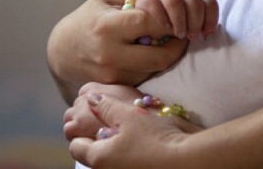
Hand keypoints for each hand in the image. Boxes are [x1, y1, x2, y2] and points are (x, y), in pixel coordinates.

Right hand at [46, 0, 188, 102]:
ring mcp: (113, 77)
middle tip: (182, 33)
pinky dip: (153, 66)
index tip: (177, 15)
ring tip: (164, 41)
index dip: (170, 19)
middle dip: (178, 44)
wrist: (62, 53)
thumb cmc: (90, 18)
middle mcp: (109, 56)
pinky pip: (146, 79)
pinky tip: (148, 54)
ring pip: (156, 70)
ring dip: (167, 56)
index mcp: (107, 27)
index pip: (150, 23)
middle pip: (161, 56)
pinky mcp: (116, 90)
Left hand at [69, 90, 201, 168]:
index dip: (82, 130)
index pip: (75, 146)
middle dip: (99, 138)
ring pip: (110, 159)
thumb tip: (91, 99)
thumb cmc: (155, 138)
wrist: (187, 161)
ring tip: (132, 132)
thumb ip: (106, 106)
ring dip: (115, 146)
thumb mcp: (129, 115)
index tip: (97, 118)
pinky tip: (144, 143)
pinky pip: (125, 164)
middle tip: (115, 122)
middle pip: (93, 154)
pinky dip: (128, 154)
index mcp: (99, 158)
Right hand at [134, 0, 218, 39]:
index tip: (206, 34)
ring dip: (180, 20)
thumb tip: (207, 34)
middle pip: (194, 0)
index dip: (211, 18)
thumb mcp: (187, 26)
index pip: (209, 1)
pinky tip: (165, 27)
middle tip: (191, 36)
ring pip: (175, 0)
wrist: (142, 23)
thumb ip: (197, 25)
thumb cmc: (169, 29)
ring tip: (179, 34)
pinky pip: (154, 4)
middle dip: (196, 21)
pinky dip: (162, 18)